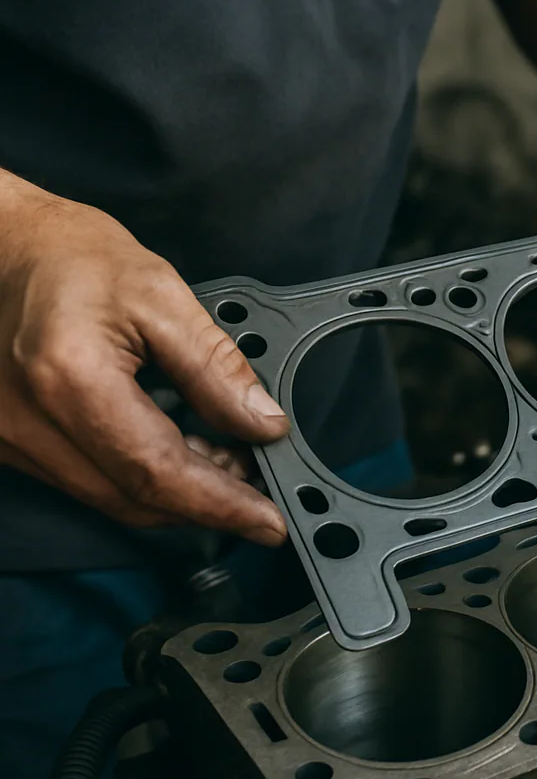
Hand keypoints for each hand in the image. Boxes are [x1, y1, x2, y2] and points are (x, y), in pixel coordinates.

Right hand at [0, 172, 289, 543]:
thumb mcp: (159, 293)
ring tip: (226, 458)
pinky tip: (178, 451)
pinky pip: (89, 482)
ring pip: (113, 499)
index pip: (158, 470)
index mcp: (68, 379)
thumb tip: (262, 422)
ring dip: (177, 493)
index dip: (222, 505)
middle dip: (207, 502)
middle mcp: (30, 423)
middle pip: (136, 499)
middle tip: (257, 478)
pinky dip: (141, 479)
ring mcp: (12, 439)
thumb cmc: (67, 256)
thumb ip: (214, 366)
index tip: (270, 522)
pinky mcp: (12, 443)